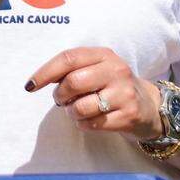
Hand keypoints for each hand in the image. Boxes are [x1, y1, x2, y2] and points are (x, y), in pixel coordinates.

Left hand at [26, 47, 163, 139]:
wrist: (149, 106)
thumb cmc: (112, 86)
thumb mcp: (96, 68)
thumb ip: (72, 69)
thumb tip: (39, 79)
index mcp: (104, 54)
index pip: (68, 58)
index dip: (45, 72)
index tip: (30, 85)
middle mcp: (116, 70)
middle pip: (73, 82)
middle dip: (60, 96)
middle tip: (62, 100)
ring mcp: (124, 93)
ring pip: (81, 107)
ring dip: (72, 112)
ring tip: (78, 110)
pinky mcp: (129, 115)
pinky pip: (92, 124)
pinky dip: (83, 124)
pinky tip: (90, 120)